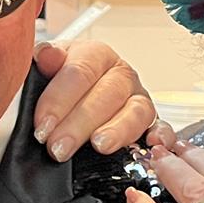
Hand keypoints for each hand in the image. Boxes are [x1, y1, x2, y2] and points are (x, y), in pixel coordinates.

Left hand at [31, 40, 155, 161]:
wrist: (80, 96)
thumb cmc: (62, 83)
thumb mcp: (47, 68)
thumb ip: (45, 61)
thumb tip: (46, 55)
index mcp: (95, 54)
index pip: (79, 72)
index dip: (57, 101)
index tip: (41, 127)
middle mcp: (121, 74)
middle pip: (106, 94)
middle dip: (79, 124)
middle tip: (58, 147)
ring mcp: (139, 97)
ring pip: (135, 111)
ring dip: (117, 130)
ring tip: (99, 145)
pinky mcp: (151, 121)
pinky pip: (162, 127)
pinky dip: (161, 135)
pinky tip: (151, 144)